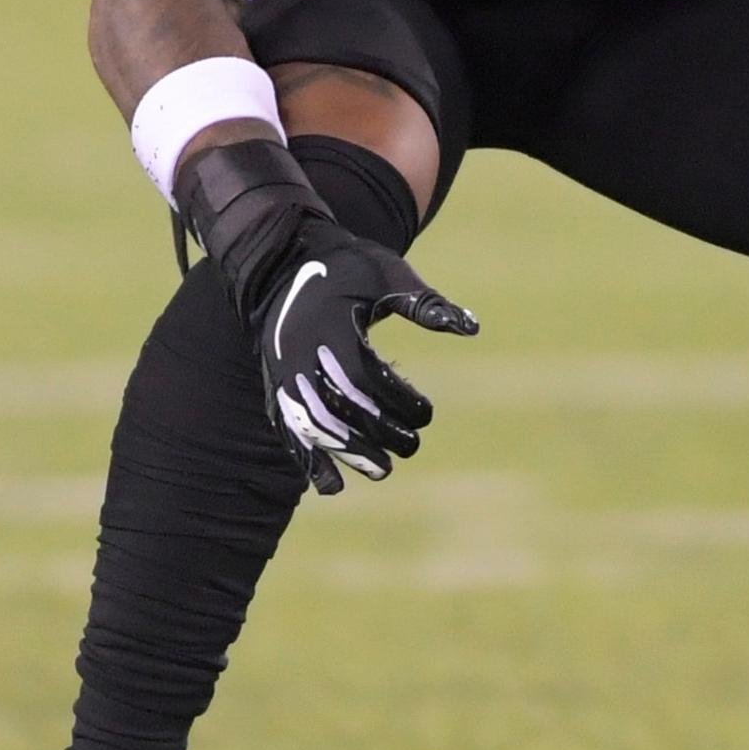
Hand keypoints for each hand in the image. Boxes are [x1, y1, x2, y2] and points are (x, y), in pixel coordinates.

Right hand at [175, 138, 476, 492]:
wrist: (283, 261)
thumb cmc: (345, 265)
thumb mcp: (387, 273)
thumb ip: (425, 303)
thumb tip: (471, 328)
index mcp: (329, 328)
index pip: (362, 377)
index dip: (396, 400)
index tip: (426, 412)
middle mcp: (300, 356)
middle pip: (339, 408)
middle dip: (377, 433)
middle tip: (412, 445)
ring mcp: (284, 375)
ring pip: (313, 426)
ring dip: (347, 453)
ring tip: (382, 470)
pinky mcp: (277, 386)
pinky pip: (289, 430)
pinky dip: (308, 459)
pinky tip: (331, 487)